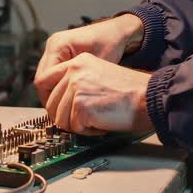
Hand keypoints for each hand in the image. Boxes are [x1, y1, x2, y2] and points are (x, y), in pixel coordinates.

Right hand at [35, 13, 142, 103]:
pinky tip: (69, 95)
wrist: (116, 31)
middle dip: (50, 96)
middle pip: (41, 79)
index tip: (61, 111)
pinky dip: (59, 85)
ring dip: (54, 91)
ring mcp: (54, 48)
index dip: (50, 97)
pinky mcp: (59, 53)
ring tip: (66, 106)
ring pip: (46, 78)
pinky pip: (53, 73)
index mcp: (58, 45)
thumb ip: (77, 80)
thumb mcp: (94, 65)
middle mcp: (52, 45)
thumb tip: (66, 101)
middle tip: (62, 112)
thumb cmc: (109, 44)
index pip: (43, 78)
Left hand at [35, 53, 152, 134]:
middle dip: (65, 117)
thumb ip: (76, 81)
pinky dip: (88, 131)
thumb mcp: (99, 74)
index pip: (44, 80)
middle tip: (85, 119)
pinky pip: (74, 128)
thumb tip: (58, 100)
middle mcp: (73, 71)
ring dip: (78, 126)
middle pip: (50, 104)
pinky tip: (102, 123)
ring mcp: (75, 88)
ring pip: (60, 119)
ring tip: (97, 119)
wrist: (148, 97)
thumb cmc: (130, 91)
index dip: (49, 99)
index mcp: (77, 61)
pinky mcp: (80, 106)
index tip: (57, 109)